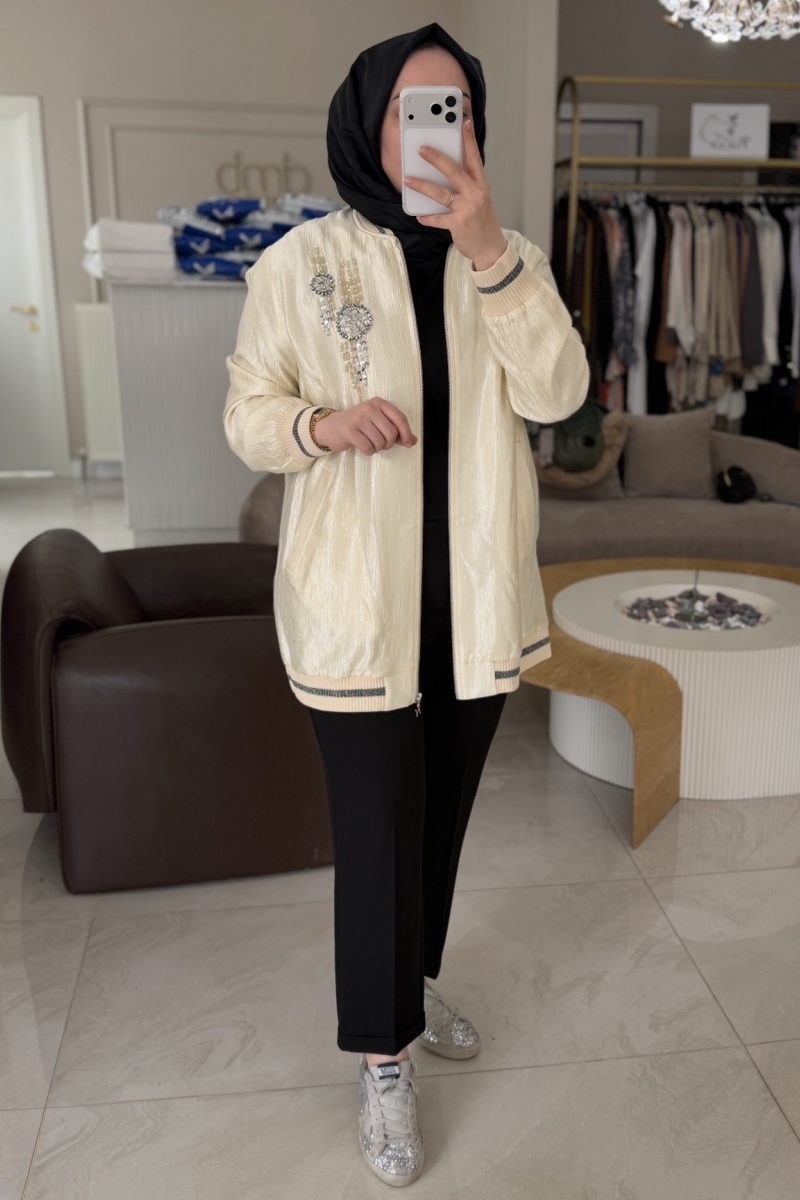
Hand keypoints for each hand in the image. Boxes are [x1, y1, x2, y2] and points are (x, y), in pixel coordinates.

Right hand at [314, 397, 416, 455]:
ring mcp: (359, 419)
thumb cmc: (358, 425)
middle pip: (391, 433)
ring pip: (380, 442)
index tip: (408, 443)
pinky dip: (369, 452)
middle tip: (381, 444)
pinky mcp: (349, 431)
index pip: (400, 418)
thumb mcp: (377, 422)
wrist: (331, 427)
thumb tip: (413, 441)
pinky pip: (368, 448)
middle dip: (388, 444)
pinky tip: (364, 448)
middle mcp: (369, 408)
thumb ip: (395, 430)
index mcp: (379, 403)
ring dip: (378, 448)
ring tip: (371, 444)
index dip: (406, 433)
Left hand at [403, 118, 507, 270]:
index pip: (474, 157)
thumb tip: (445, 170)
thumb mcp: (480, 198)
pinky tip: (419, 215)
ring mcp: (467, 209)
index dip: (469, 140)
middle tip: (422, 149)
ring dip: (423, 186)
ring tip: (408, 180)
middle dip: (437, 158)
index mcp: (481, 184)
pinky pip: (439, 219)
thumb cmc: (482, 221)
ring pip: (441, 194)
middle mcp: (475, 193)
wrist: (490, 247)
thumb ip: (467, 183)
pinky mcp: (459, 224)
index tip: (463, 123)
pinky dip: (428, 218)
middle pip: (454, 171)